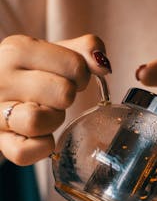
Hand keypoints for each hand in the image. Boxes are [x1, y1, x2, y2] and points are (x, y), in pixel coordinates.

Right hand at [0, 34, 111, 164]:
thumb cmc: (30, 72)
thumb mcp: (53, 51)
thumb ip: (84, 49)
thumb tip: (103, 65)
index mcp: (16, 49)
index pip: (75, 65)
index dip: (82, 76)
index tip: (69, 78)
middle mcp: (1, 78)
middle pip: (62, 93)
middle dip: (68, 98)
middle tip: (57, 97)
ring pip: (37, 121)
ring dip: (53, 121)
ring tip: (47, 113)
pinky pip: (24, 152)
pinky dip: (41, 147)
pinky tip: (41, 135)